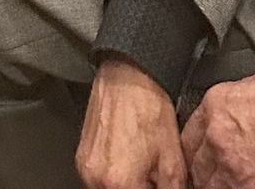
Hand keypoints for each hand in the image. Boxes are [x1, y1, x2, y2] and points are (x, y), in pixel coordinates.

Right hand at [78, 58, 186, 188]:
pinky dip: (115, 179)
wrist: (128, 76)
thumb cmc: (148, 108)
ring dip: (127, 187)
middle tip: (152, 178)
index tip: (158, 186)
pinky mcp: (81, 159)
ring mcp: (85, 169)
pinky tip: (128, 162)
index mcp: (120, 183)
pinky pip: (98, 181)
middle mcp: (96, 179)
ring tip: (141, 169)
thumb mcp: (173, 159)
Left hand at [181, 71, 254, 188]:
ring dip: (217, 184)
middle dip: (205, 171)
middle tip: (216, 174)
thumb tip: (231, 117)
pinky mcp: (249, 185)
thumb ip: (231, 107)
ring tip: (231, 182)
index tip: (201, 158)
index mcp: (214, 107)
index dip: (196, 151)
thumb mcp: (250, 87)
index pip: (188, 138)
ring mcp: (229, 163)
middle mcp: (215, 135)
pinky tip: (247, 185)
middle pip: (196, 164)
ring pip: (208, 184)